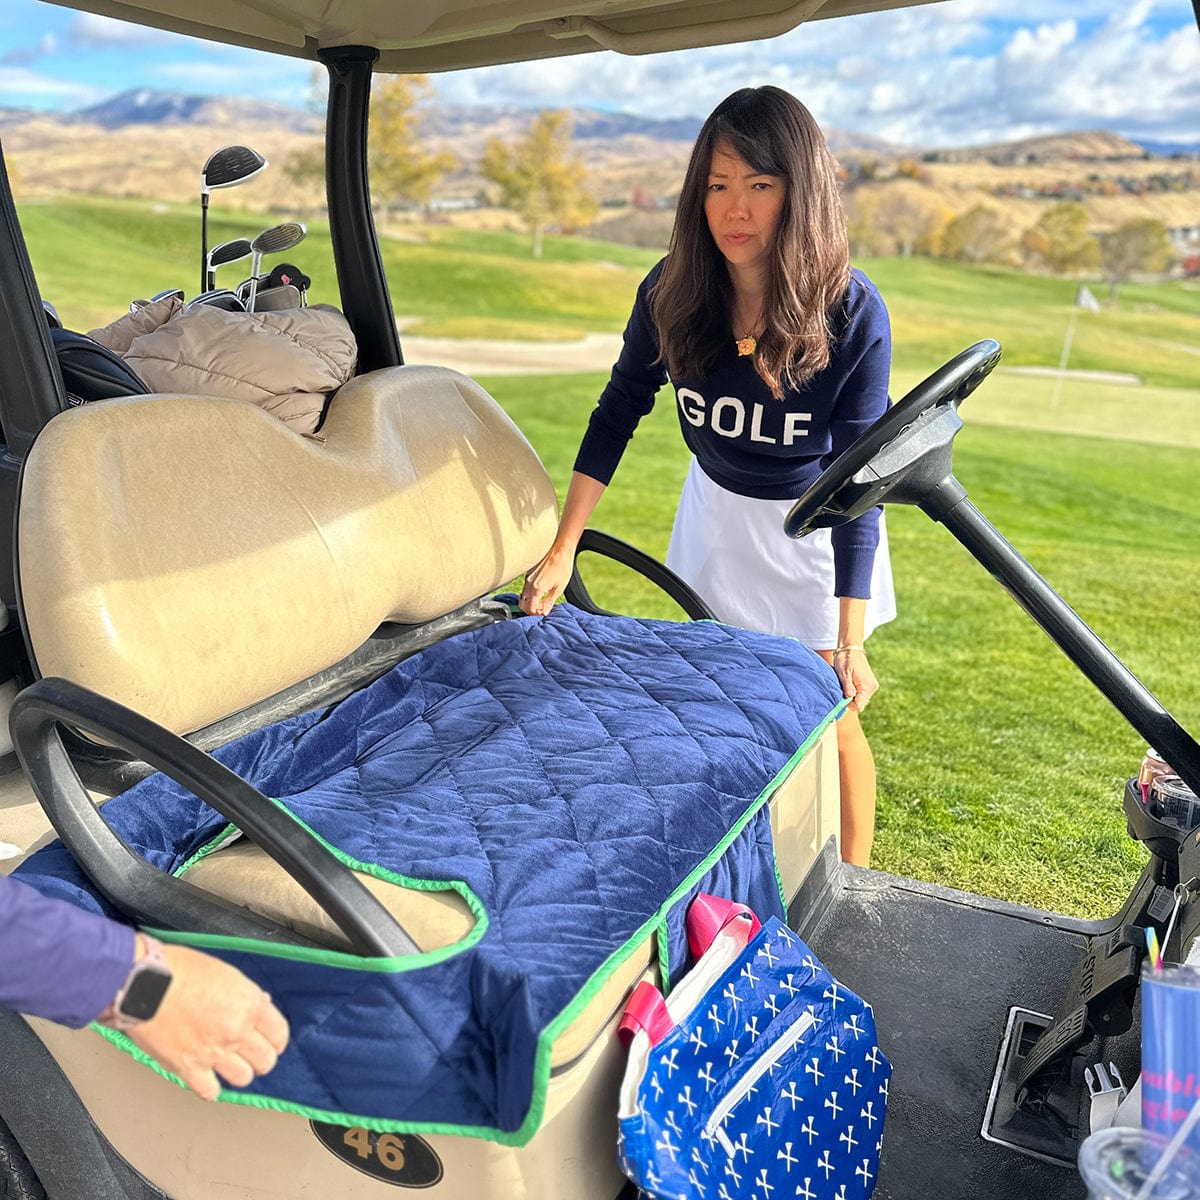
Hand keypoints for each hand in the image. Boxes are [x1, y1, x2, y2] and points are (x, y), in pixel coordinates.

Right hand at [119, 944, 288, 1100]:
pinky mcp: (188, 1068)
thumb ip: (244, 994)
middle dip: (261, 1058)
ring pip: (243, 1078)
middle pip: (265, 1060)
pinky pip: (210, 1091)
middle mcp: (237, 1030)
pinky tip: (206, 1078)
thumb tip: (257, 1005)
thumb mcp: (224, 972)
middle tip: (252, 1056)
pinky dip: (209, 1087)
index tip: (272, 1043)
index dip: (276, 1040)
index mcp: (250, 1004)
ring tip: (229, 1066)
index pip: (279, 1033)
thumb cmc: (179, 969)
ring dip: (238, 1073)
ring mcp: (214, 1052)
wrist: (144, 983)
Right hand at [519, 544, 575, 615]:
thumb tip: (544, 611)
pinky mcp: (528, 572)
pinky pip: (525, 587)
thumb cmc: (562, 564)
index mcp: (536, 587)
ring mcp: (527, 576)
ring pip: (523, 595)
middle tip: (542, 608)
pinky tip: (541, 590)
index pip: (529, 608)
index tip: (543, 612)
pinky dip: (531, 592)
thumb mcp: (559, 587)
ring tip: (543, 599)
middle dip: (531, 609)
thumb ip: (549, 602)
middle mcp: (528, 582)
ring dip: (531, 600)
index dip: (536, 613)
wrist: (560, 547)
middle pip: (522, 603)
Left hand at [832, 646, 877, 712]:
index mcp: (866, 686)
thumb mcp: (844, 673)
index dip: (848, 704)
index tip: (841, 695)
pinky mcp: (869, 684)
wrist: (851, 648)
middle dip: (850, 699)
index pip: (858, 706)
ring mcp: (871, 686)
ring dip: (852, 695)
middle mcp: (872, 688)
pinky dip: (854, 691)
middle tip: (843, 687)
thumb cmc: (846, 659)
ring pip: (860, 699)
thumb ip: (847, 686)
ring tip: (846, 683)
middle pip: (860, 704)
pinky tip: (850, 683)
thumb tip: (849, 697)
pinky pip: (861, 694)